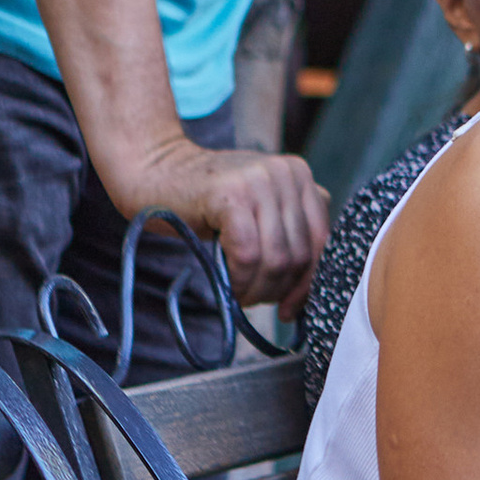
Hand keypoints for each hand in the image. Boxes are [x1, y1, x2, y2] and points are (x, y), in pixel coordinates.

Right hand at [125, 134, 327, 307]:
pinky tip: (228, 284)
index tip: (290, 308)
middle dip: (277, 289)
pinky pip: (247, 254)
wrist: (158, 172)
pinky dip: (239, 279)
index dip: (308, 282)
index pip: (321, 239)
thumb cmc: (209, 200)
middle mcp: (286, 172)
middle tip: (253, 300)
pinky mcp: (231, 194)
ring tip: (239, 294)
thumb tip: (312, 286)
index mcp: (300, 174)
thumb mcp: (260, 205)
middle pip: (298, 254)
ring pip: (275, 258)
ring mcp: (259, 180)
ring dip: (257, 289)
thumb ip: (290, 228)